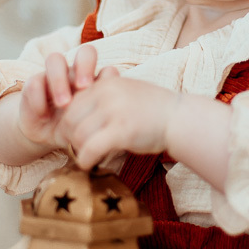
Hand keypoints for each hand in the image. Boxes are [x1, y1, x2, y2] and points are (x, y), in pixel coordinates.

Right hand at [17, 43, 100, 150]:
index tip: (107, 96)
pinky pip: (35, 82)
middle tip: (84, 87)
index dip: (108, 75)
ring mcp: (53, 75)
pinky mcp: (34, 83)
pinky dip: (39, 99)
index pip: (107, 68)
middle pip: (85, 52)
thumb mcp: (87, 126)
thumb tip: (119, 120)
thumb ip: (101, 119)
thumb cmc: (73, 128)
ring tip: (63, 104)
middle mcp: (76, 72)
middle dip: (85, 67)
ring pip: (55, 59)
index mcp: (95, 81)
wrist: (44, 134)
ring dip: (60, 81)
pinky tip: (44, 116)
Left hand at [52, 68, 179, 170]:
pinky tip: (90, 164)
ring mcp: (115, 111)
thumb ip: (102, 99)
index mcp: (105, 83)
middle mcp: (107, 94)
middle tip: (79, 149)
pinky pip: (91, 148)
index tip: (73, 136)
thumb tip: (76, 116)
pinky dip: (85, 160)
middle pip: (70, 119)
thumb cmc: (153, 109)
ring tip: (88, 156)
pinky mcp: (122, 131)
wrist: (180, 118)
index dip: (68, 123)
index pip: (72, 104)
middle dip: (70, 138)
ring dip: (79, 150)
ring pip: (78, 135)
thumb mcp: (125, 93)